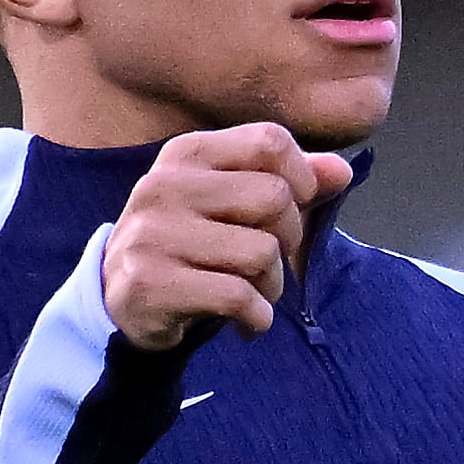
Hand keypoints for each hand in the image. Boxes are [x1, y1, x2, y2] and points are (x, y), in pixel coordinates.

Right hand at [100, 125, 354, 353]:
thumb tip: (341, 172)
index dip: (302, 177)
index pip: (269, 141)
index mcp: (187, 154)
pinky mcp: (150, 284)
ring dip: (272, 285)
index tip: (294, 208)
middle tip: (267, 262)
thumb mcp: (232, 203)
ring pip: (261, 252)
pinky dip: (256, 318)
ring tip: (252, 293)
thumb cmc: (193, 243)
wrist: (122, 300)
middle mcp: (164, 186)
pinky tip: (244, 322)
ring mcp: (152, 235)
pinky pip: (238, 297)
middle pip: (274, 198)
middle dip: (288, 239)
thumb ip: (288, 182)